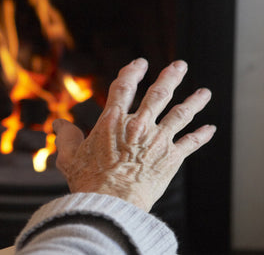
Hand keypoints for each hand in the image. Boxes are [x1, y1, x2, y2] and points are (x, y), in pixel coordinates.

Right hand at [53, 58, 215, 211]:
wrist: (112, 203)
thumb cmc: (89, 182)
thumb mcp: (70, 157)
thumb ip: (66, 137)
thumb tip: (58, 124)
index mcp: (113, 121)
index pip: (124, 87)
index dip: (132, 72)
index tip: (140, 64)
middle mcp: (138, 126)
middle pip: (159, 94)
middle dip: (171, 77)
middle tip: (179, 66)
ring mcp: (158, 140)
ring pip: (180, 113)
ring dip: (194, 101)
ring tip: (204, 92)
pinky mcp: (172, 158)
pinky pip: (191, 143)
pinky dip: (202, 135)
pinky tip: (209, 128)